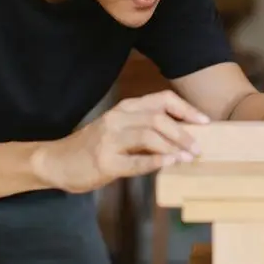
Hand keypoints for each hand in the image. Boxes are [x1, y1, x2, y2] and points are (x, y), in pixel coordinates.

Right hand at [32, 90, 209, 192]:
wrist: (58, 161)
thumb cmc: (94, 146)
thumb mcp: (119, 129)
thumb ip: (144, 127)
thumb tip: (183, 135)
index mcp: (125, 108)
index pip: (162, 99)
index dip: (186, 109)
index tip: (205, 122)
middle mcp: (118, 119)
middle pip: (158, 118)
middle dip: (184, 132)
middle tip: (199, 147)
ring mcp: (110, 140)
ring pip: (148, 136)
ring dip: (173, 146)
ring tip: (188, 157)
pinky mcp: (105, 162)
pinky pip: (134, 161)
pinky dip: (155, 162)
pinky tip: (169, 164)